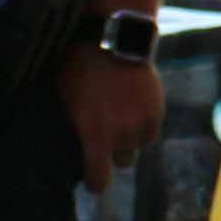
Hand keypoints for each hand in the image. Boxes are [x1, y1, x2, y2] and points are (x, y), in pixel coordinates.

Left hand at [58, 50, 162, 185]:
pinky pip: (150, 132)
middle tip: (104, 136)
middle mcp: (121, 134)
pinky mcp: (157, 111)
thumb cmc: (79, 67)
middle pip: (121, 162)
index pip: (100, 180)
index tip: (92, 180)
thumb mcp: (65, 98)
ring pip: (137, 147)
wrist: (114, 39)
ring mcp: (141, 122)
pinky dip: (143, 126)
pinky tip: (132, 109)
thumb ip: (71, 127)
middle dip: (112, 153)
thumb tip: (63, 149)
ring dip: (129, 139)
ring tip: (118, 118)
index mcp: (94, 134)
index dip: (95, 182)